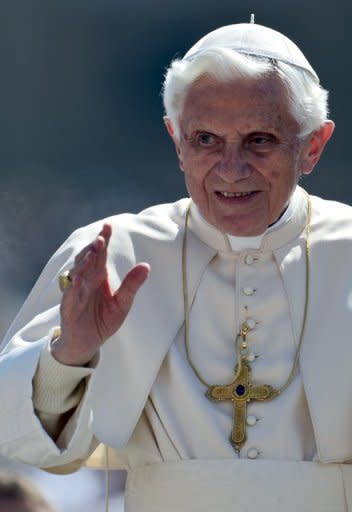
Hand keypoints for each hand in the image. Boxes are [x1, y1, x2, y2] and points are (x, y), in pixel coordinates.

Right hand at [52, 224, 149, 365]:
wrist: (88, 343)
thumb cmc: (104, 320)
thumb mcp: (123, 303)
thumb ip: (132, 285)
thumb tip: (146, 266)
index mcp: (98, 276)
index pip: (100, 254)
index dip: (103, 239)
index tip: (108, 226)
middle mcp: (86, 281)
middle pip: (87, 259)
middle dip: (92, 249)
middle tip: (101, 239)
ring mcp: (76, 293)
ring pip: (76, 273)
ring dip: (83, 264)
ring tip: (92, 255)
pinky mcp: (69, 308)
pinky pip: (70, 295)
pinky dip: (75, 288)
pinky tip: (81, 280)